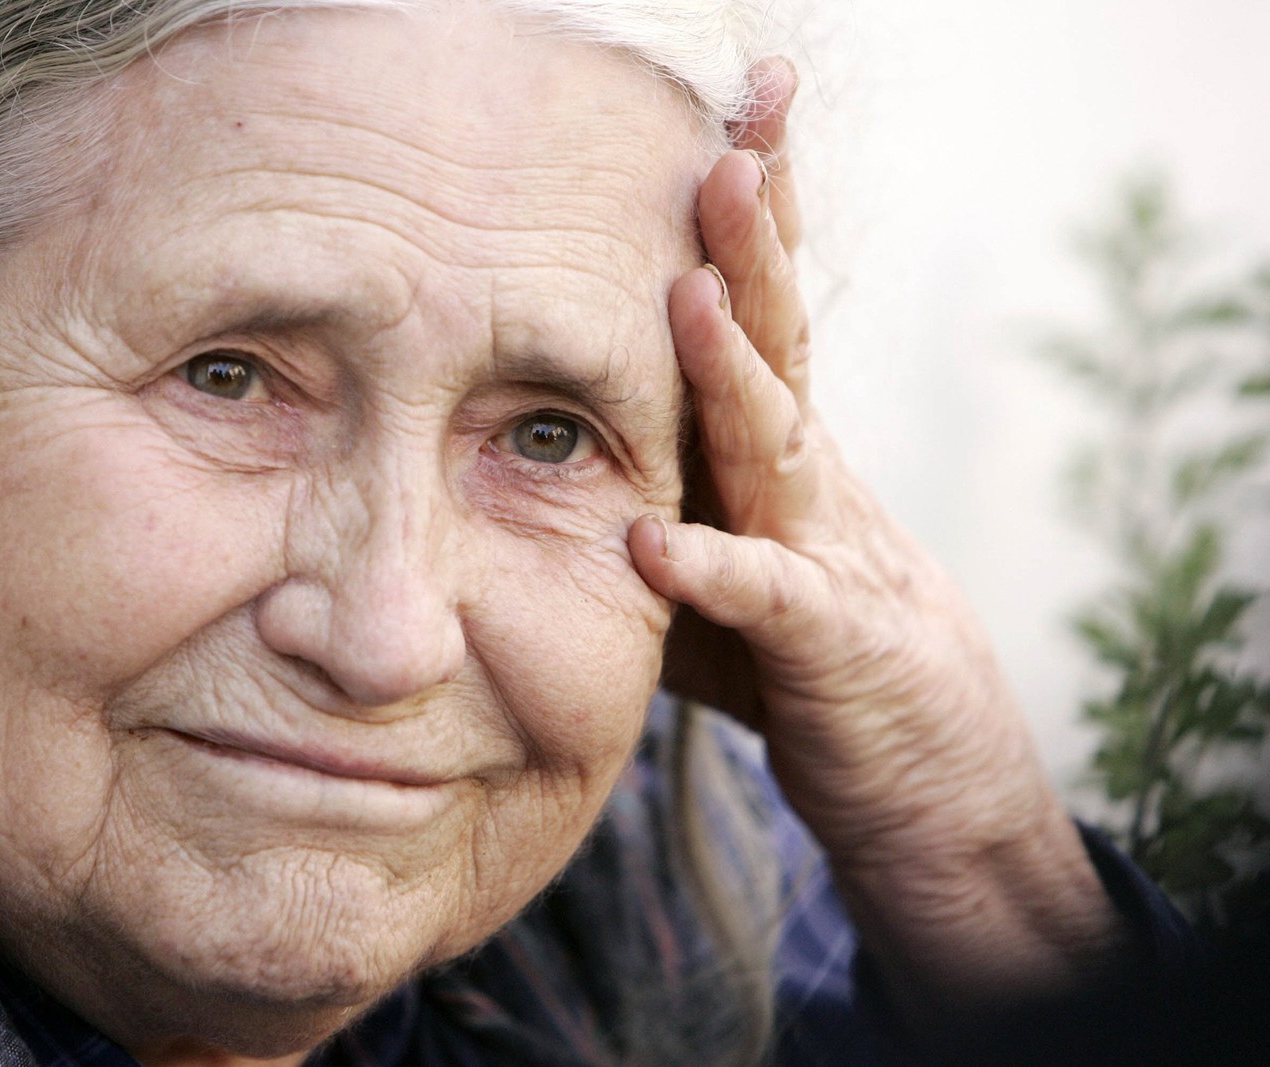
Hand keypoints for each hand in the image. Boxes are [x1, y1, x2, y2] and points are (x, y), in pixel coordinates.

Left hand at [629, 58, 1120, 1011]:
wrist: (923, 773)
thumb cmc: (799, 655)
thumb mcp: (708, 559)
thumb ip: (637, 503)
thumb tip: (508, 468)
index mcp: (773, 448)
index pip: (756, 312)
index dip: (742, 218)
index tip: (720, 116)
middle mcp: (806, 478)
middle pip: (779, 339)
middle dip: (754, 238)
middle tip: (731, 137)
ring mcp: (826, 553)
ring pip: (781, 444)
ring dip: (736, 370)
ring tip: (691, 292)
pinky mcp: (829, 645)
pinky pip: (765, 602)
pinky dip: (712, 571)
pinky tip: (656, 543)